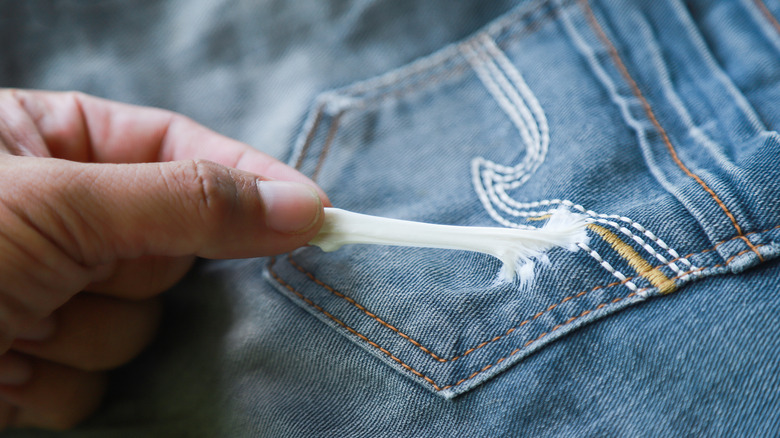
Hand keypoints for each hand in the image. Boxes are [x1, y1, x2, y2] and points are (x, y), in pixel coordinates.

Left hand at [0, 89, 327, 428]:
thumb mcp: (55, 205)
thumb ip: (186, 201)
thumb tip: (300, 203)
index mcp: (48, 144)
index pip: (177, 149)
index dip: (247, 178)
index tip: (315, 211)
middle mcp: (55, 217)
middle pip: (169, 245)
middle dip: (137, 269)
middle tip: (80, 269)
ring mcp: (49, 294)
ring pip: (138, 322)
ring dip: (86, 331)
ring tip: (13, 326)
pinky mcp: (35, 365)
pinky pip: (98, 379)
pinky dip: (55, 381)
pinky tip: (1, 367)